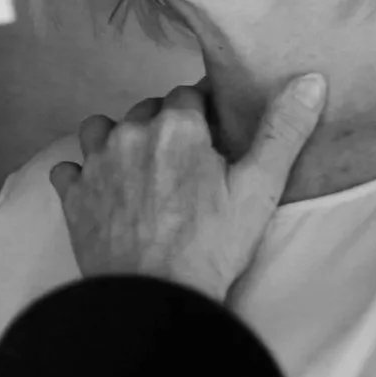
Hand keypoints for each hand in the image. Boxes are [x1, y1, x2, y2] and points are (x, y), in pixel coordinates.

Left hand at [50, 75, 325, 300]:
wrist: (156, 293)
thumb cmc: (212, 244)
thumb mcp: (259, 188)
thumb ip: (281, 131)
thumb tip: (307, 82)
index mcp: (175, 127)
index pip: (188, 94)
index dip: (203, 108)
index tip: (214, 127)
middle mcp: (128, 134)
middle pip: (147, 111)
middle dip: (166, 125)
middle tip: (186, 157)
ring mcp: (95, 163)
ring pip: (101, 130)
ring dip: (119, 139)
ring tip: (142, 167)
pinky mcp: (72, 194)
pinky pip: (68, 168)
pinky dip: (83, 174)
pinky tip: (100, 189)